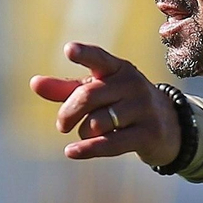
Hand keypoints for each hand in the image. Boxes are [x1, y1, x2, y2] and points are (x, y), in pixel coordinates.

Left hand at [30, 42, 180, 168]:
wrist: (168, 126)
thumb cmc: (122, 104)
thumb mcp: (98, 92)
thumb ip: (66, 89)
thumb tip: (34, 83)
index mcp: (118, 69)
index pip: (99, 59)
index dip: (84, 55)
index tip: (69, 49)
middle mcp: (132, 84)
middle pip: (88, 96)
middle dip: (67, 113)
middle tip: (62, 125)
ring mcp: (143, 108)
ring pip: (97, 123)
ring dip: (83, 133)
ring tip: (88, 133)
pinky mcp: (147, 133)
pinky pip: (110, 143)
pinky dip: (87, 149)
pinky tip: (70, 152)